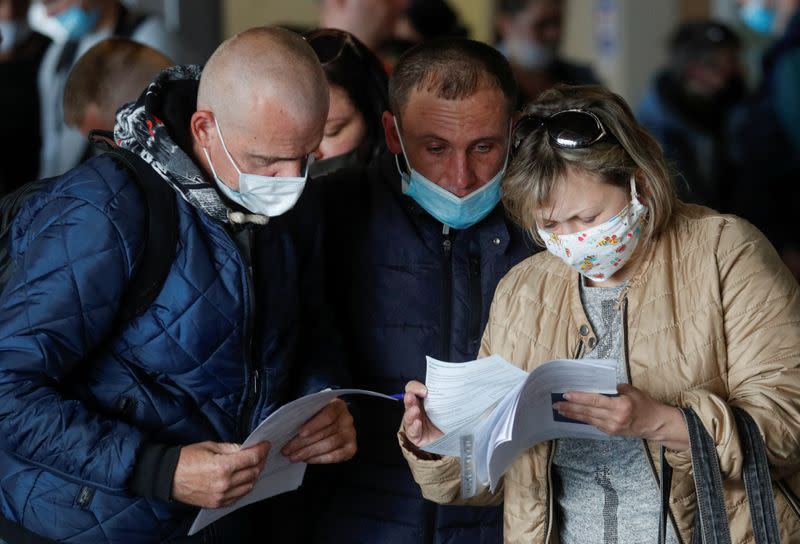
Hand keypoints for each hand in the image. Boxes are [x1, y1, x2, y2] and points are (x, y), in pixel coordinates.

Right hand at [171, 441, 269, 508]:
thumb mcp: (210, 446)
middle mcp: (224, 483)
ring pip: (249, 485)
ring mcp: (221, 496)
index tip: (265, 445)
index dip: (262, 450)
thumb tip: (246, 448)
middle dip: (260, 461)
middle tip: (261, 454)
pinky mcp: (217, 503)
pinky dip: (245, 486)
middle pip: (254, 472)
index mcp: (223, 466)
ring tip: (253, 465)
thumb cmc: (186, 459)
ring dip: (254, 474)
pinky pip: (239, 496)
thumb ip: (231, 448)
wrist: (168, 476)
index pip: (252, 458)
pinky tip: (244, 478)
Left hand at [281, 398, 355, 462]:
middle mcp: (347, 419)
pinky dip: (319, 459)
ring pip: (328, 446)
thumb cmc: (318, 416)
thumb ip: (305, 414)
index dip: (314, 425)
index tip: (300, 433)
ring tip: (293, 456)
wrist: (333, 423)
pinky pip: (334, 456)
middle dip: (302, 443)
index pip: (327, 415)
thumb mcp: (313, 409)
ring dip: (308, 452)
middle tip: (287, 450)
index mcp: (338, 406)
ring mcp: (350, 435)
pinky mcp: (351, 449)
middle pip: (324, 433)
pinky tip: (306, 459)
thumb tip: (287, 426)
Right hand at [401, 380, 442, 448]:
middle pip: (408, 402)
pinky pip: (412, 431)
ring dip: (411, 413)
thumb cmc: (446, 419)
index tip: (424, 391)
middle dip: (409, 399)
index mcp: (421, 399)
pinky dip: (414, 427)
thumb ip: (441, 397)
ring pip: (408, 417)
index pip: (412, 389)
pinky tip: (417, 423)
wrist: (452, 436)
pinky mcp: (416, 435)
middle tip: (411, 396)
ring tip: (415, 410)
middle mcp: (416, 409)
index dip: (415, 388)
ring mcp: (414, 422)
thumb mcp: (444, 405)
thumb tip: (445, 389)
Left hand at [552, 383, 688, 450]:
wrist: (656, 425)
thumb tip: (601, 385)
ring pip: (588, 419)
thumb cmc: (646, 405)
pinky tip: (574, 415)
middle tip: (556, 404)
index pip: (595, 401)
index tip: (566, 395)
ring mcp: (612, 427)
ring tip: (560, 410)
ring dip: (573, 415)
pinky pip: (594, 424)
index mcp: (620, 406)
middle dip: (570, 408)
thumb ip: (616, 388)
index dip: (579, 398)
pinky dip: (583, 419)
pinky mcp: (611, 433)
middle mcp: (614, 418)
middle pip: (588, 412)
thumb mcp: (633, 391)